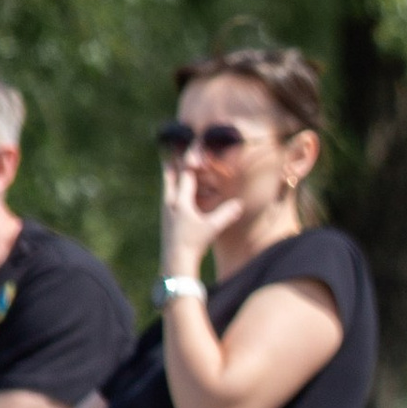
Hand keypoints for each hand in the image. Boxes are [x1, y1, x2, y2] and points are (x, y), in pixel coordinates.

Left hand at [158, 155, 242, 274]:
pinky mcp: (167, 220)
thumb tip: (239, 204)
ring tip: (173, 166)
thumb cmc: (193, 243)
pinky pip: (170, 198)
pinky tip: (178, 195)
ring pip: (168, 187)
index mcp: (180, 200)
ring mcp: (167, 211)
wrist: (175, 263)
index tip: (195, 145)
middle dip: (175, 162)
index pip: (186, 173)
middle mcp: (170, 202)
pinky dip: (174, 189)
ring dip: (173, 175)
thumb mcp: (212, 228)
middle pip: (171, 176)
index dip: (191, 158)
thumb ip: (226, 214)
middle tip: (176, 149)